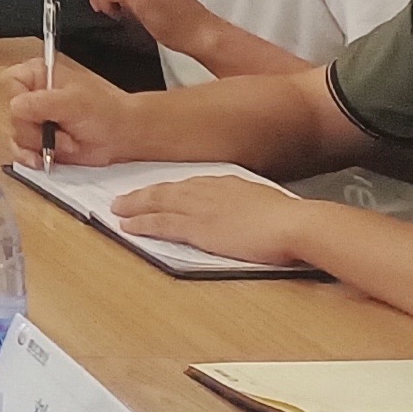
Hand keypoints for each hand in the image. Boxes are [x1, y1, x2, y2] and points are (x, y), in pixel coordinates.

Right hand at [0, 56, 134, 167]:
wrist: (121, 136)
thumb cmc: (106, 113)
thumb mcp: (74, 102)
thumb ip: (42, 103)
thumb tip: (15, 107)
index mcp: (38, 75)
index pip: (10, 82)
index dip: (18, 98)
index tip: (37, 111)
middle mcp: (32, 96)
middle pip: (11, 113)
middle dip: (35, 129)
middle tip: (58, 129)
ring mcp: (34, 120)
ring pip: (15, 134)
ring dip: (39, 144)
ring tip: (65, 143)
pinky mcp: (37, 141)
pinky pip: (19, 150)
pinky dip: (30, 157)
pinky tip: (42, 159)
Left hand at [111, 175, 319, 267]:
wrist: (294, 224)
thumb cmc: (291, 220)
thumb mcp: (268, 206)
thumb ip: (252, 208)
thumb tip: (251, 216)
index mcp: (228, 184)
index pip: (191, 185)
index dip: (171, 190)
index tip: (158, 192)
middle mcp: (209, 191)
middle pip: (168, 190)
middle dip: (144, 194)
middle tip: (124, 198)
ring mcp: (201, 208)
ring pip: (158, 203)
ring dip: (135, 206)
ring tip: (118, 210)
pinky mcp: (197, 227)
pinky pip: (161, 223)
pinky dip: (142, 224)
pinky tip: (128, 226)